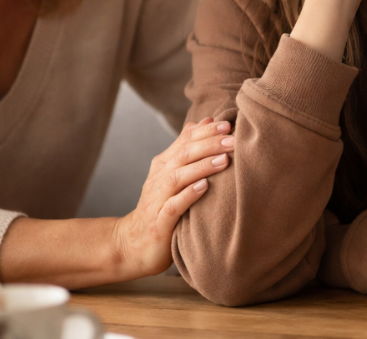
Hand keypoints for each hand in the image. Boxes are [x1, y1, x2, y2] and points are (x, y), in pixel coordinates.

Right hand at [111, 117, 233, 277]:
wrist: (134, 245)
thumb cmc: (162, 207)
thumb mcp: (174, 175)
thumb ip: (187, 149)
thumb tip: (208, 121)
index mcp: (164, 164)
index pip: (185, 140)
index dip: (206, 131)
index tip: (228, 123)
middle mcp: (159, 177)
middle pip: (183, 154)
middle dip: (209, 144)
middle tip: (233, 139)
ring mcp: (157, 199)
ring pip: (178, 177)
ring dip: (201, 167)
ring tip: (224, 160)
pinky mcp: (159, 222)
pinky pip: (172, 206)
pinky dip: (188, 195)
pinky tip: (204, 187)